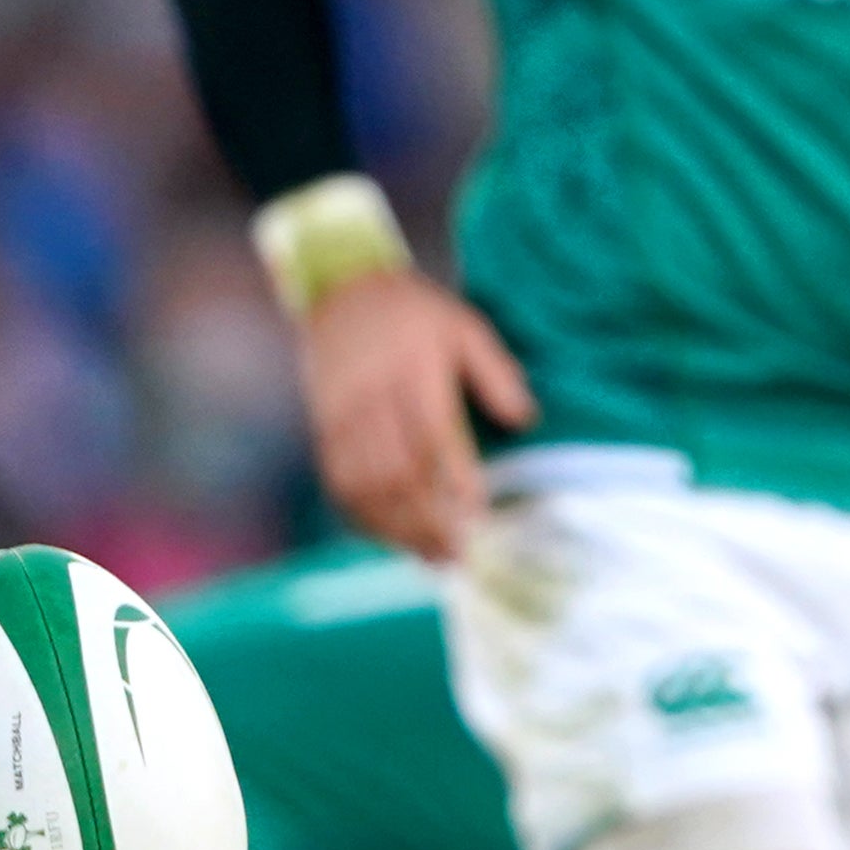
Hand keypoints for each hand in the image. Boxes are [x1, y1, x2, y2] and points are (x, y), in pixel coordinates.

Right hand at [293, 269, 531, 564]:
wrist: (341, 293)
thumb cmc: (414, 312)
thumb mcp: (466, 326)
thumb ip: (496, 373)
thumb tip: (525, 421)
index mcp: (412, 371)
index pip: (433, 436)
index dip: (455, 481)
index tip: (478, 517)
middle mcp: (372, 399)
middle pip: (396, 473)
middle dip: (426, 520)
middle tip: (457, 554)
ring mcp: (342, 417)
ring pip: (364, 487)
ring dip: (396, 529)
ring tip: (429, 556)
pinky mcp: (323, 429)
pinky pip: (339, 483)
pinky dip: (363, 517)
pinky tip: (388, 538)